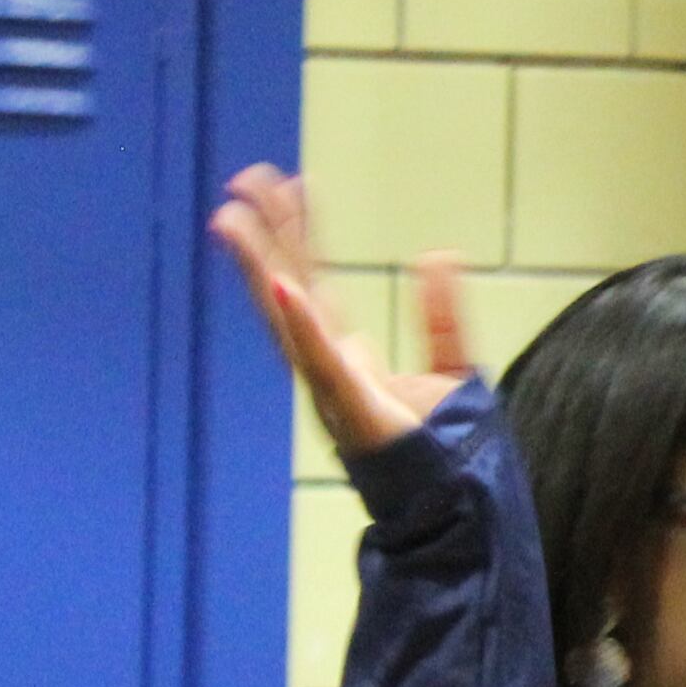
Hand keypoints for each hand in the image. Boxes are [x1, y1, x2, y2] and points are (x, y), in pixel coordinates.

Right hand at [211, 164, 466, 461]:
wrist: (453, 506)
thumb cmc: (443, 448)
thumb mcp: (452, 366)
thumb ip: (442, 314)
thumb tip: (438, 253)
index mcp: (346, 356)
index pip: (315, 282)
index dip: (300, 234)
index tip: (290, 183)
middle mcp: (328, 368)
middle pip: (288, 288)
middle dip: (268, 235)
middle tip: (243, 180)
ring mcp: (331, 388)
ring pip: (287, 317)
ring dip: (260, 268)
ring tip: (232, 219)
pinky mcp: (350, 409)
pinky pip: (320, 361)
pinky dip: (301, 326)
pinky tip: (282, 288)